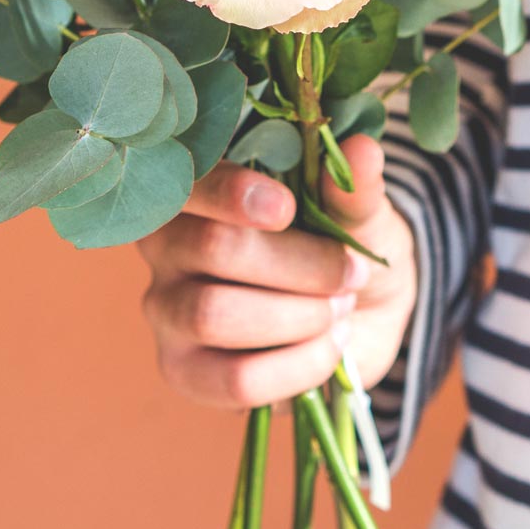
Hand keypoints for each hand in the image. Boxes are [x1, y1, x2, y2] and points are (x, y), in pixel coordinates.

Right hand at [137, 135, 416, 409]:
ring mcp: (167, 309)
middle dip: (297, 264)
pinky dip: (297, 366)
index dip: (231, 193)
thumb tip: (363, 150)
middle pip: (212, 247)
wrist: (358, 315)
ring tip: (340, 309)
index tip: (287, 207)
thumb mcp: (358, 212)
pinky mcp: (184, 371)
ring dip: (298, 315)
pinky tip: (329, 346)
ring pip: (213, 313)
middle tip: (349, 274)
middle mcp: (166, 244)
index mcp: (199, 188)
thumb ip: (353, 188)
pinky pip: (233, 379)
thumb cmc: (342, 244)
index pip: (191, 182)